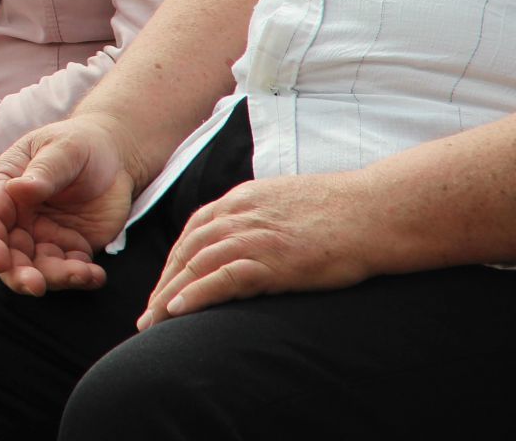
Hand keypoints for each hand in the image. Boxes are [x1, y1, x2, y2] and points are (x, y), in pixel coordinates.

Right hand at [0, 115, 141, 296]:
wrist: (115, 156)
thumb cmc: (80, 143)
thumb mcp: (64, 148)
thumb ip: (44, 170)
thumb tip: (18, 189)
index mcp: (6, 187)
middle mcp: (18, 218)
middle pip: (7, 253)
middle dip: (17, 273)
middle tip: (36, 286)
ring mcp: (43, 236)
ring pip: (38, 268)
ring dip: (55, 279)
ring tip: (84, 274)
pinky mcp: (69, 249)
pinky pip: (69, 271)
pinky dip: (81, 278)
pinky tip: (96, 274)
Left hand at [137, 171, 377, 330]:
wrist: (375, 210)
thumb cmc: (339, 211)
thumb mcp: (284, 204)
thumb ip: (258, 217)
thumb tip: (247, 238)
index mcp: (239, 200)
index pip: (192, 233)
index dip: (173, 264)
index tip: (161, 288)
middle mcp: (238, 214)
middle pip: (186, 251)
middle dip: (163, 284)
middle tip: (147, 314)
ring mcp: (253, 235)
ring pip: (195, 265)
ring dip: (169, 295)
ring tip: (153, 322)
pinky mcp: (271, 258)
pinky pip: (222, 277)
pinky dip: (196, 293)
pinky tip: (178, 311)